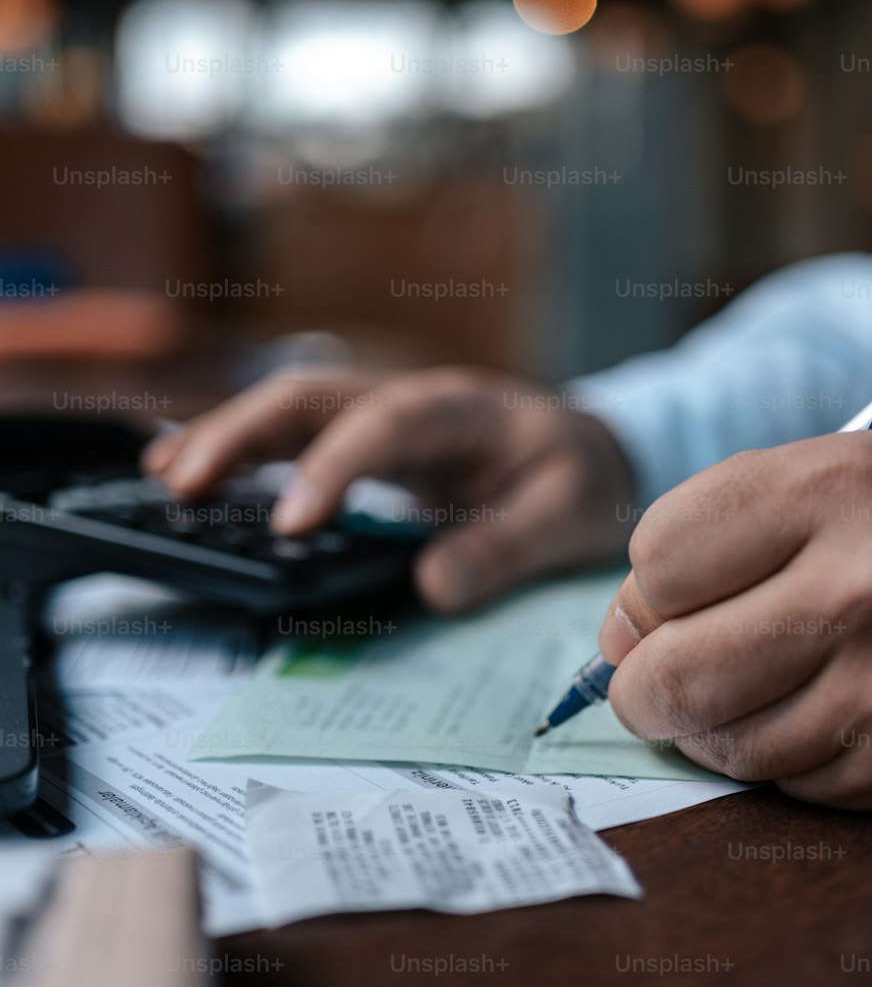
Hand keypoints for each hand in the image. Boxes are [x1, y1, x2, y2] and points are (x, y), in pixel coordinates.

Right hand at [143, 363, 634, 613]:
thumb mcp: (571, 518)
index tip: (292, 525)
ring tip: (164, 477)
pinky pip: (295, 434)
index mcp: (463, 410)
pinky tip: (190, 474)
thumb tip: (434, 590)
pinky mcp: (366, 441)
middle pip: (313, 396)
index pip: (386, 425)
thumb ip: (508, 549)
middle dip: (245, 433)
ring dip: (227, 436)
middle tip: (184, 485)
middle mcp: (410, 399)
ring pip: (291, 408)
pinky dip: (242, 449)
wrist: (592, 451)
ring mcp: (382, 415)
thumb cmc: (582, 480)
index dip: (334, 467)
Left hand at [598, 431, 871, 815]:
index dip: (652, 584)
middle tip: (661, 677)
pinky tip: (829, 711)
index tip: (678, 593)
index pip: (658, 558)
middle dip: (645, 683)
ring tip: (763, 682)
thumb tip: (614, 639)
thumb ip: (718, 531)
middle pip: (669, 673)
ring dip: (714, 725)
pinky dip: (783, 755)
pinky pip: (783, 783)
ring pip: (719, 742)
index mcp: (836, 487)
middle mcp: (865, 588)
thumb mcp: (840, 476)